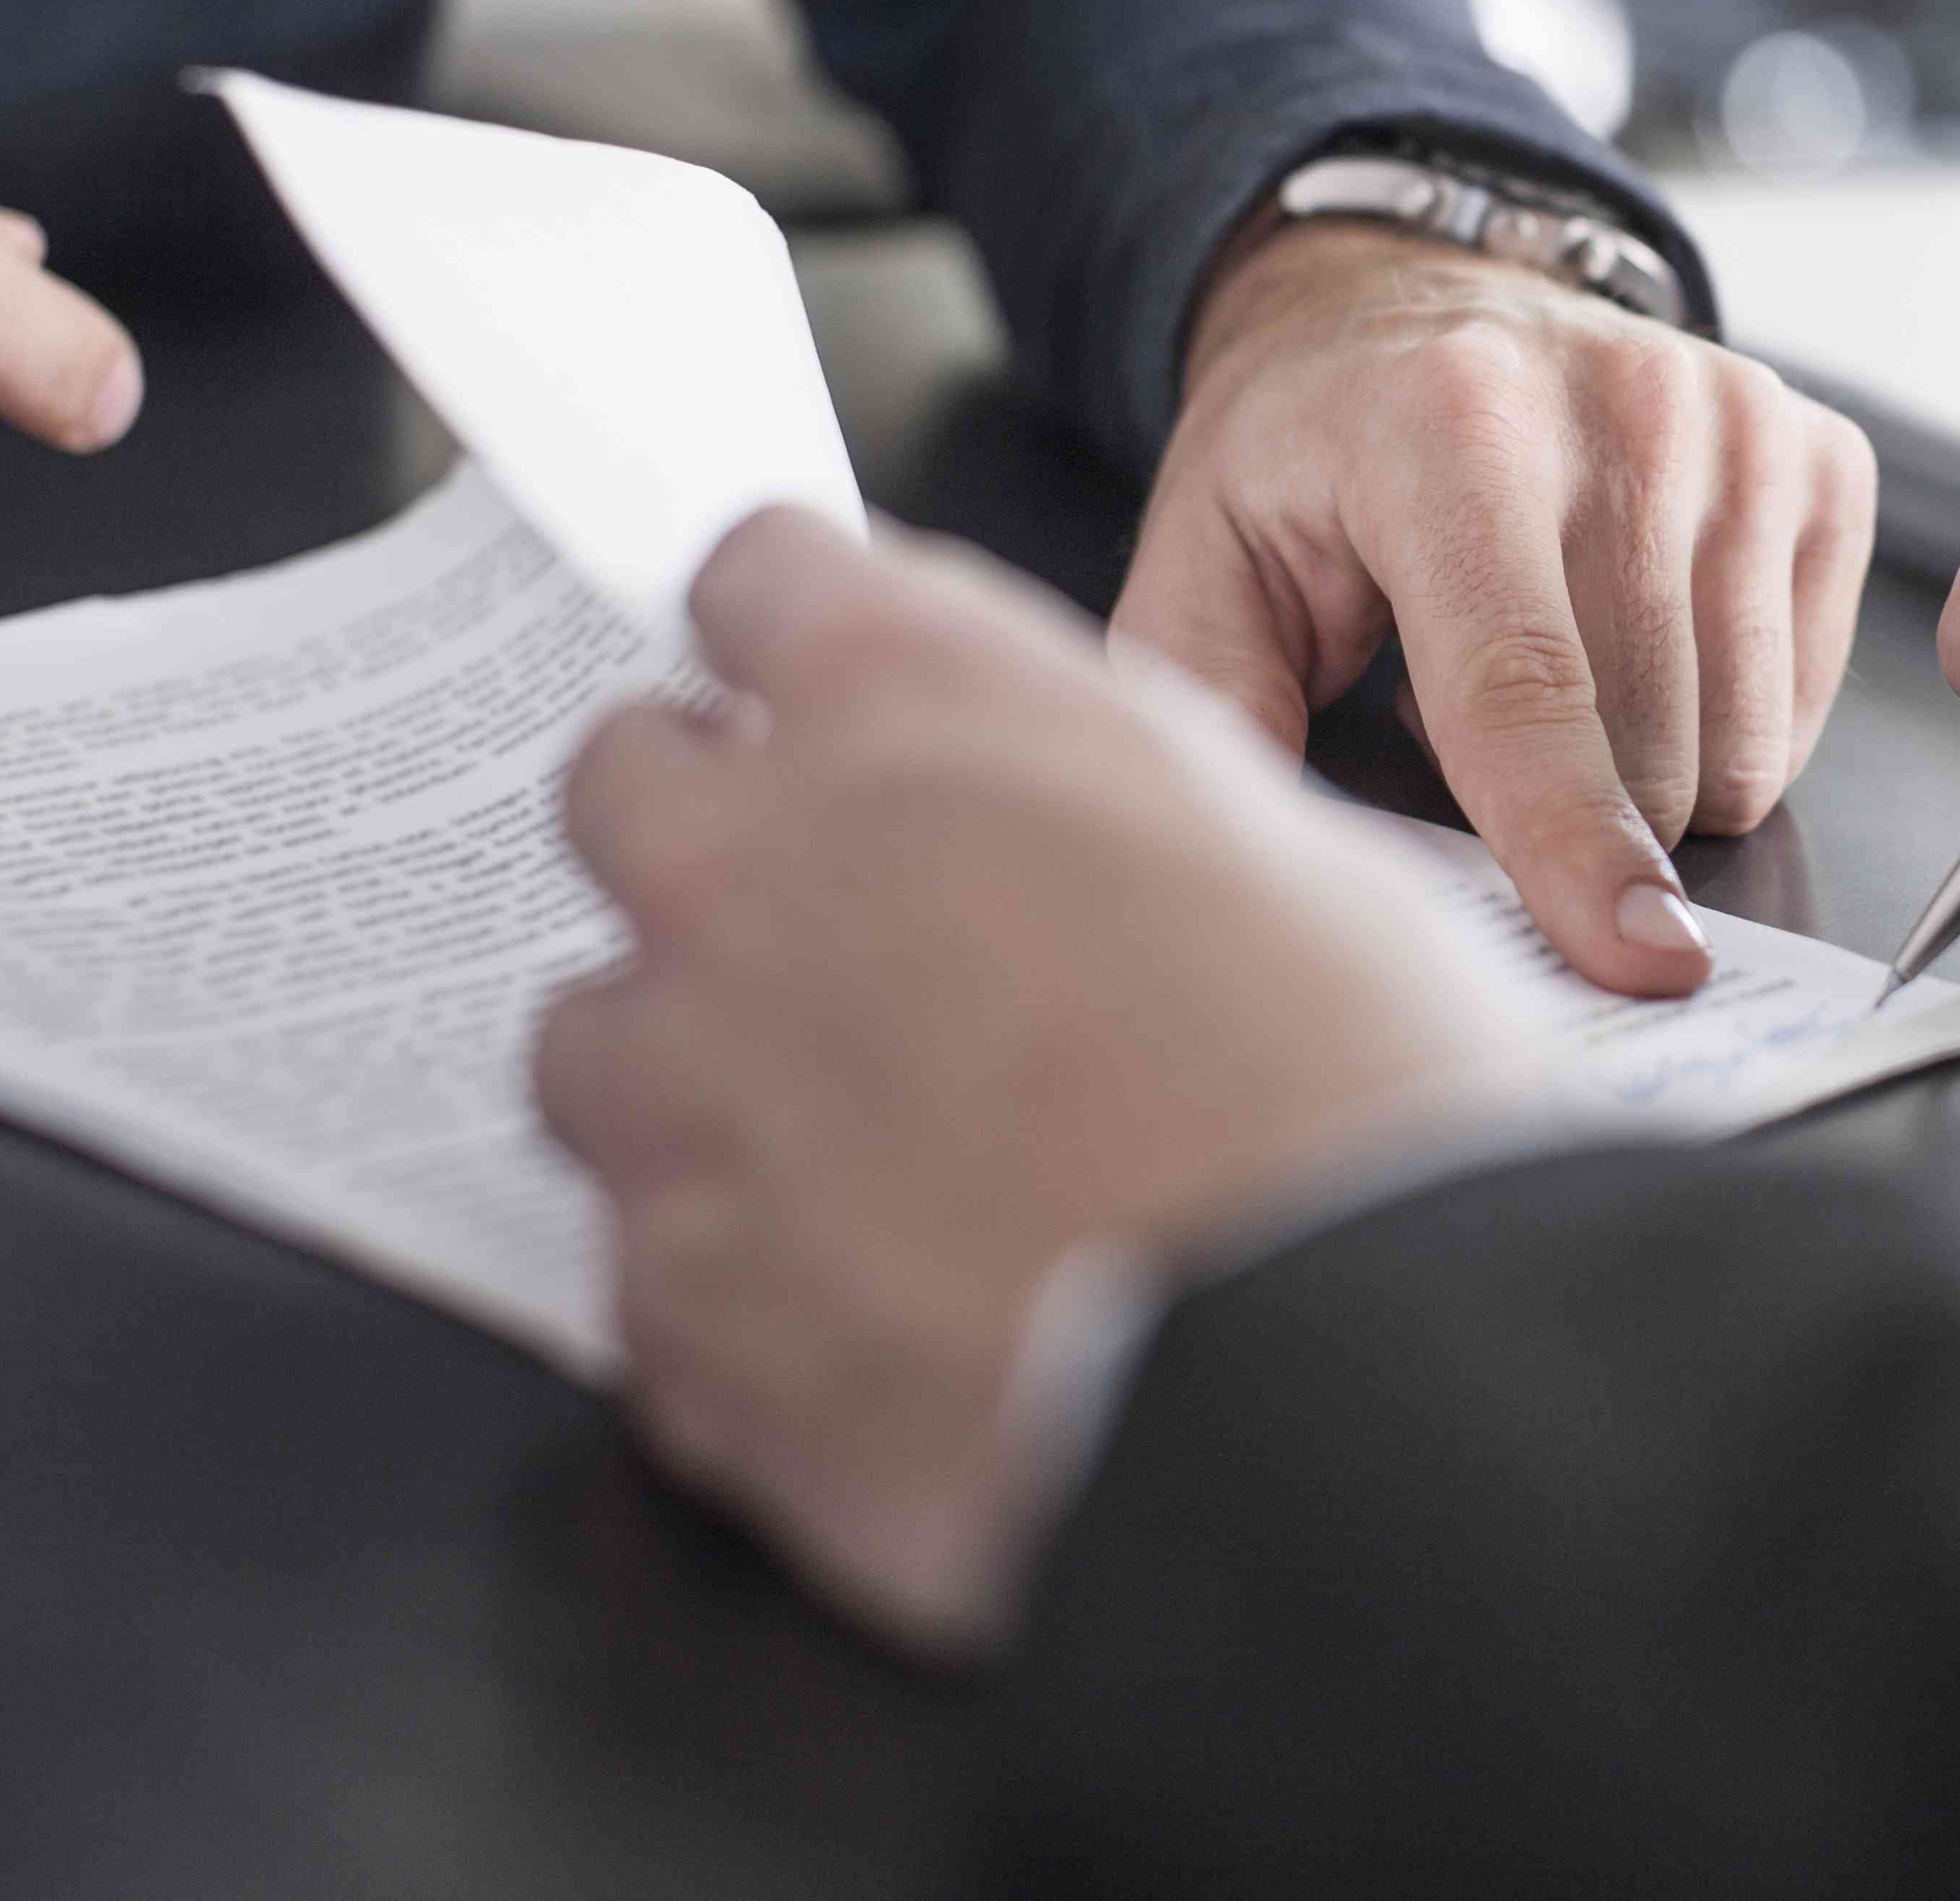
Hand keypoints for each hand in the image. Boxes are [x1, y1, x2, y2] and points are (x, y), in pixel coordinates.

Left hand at [538, 508, 1550, 1653]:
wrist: (1352, 1383)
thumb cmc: (1365, 1103)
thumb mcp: (1289, 849)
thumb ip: (1105, 789)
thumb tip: (1054, 808)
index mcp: (919, 706)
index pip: (758, 576)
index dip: (802, 637)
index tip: (826, 689)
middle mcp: (759, 867)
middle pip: (622, 783)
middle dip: (712, 832)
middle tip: (836, 915)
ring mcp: (688, 1092)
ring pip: (594, 1034)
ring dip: (696, 1067)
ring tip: (857, 1149)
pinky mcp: (676, 1305)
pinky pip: (648, 1265)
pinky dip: (739, 1277)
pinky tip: (881, 1305)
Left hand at [1115, 218, 1877, 996]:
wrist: (1416, 305)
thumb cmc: (1314, 456)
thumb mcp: (1204, 566)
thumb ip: (1215, 714)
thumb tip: (1279, 875)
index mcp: (1451, 426)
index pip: (1527, 686)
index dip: (1573, 843)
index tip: (1635, 960)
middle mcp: (1625, 406)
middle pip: (1652, 745)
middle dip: (1568, 812)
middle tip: (1464, 717)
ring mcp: (1744, 426)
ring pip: (1746, 742)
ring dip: (1647, 768)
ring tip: (1549, 668)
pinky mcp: (1822, 458)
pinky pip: (1806, 701)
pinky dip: (1724, 719)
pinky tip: (1638, 642)